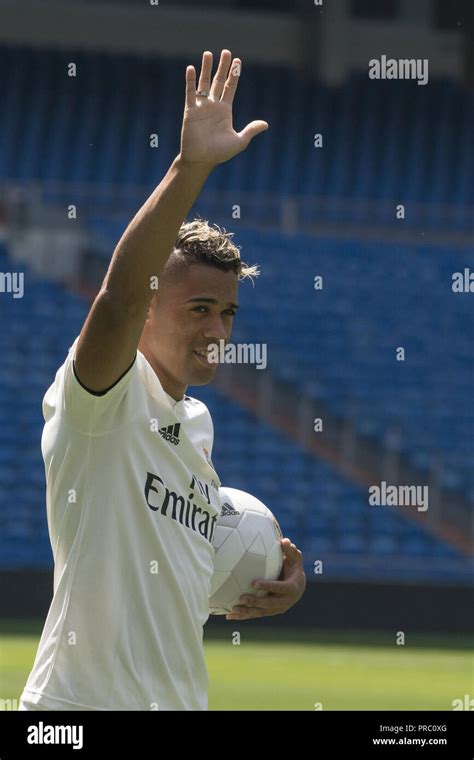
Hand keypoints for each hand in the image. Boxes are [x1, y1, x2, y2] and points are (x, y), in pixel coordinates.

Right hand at [179, 49, 268, 168]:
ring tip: (208, 54)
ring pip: (204, 83)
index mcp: (225, 110)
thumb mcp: (239, 141)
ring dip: (206, 69)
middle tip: (226, 52)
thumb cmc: (219, 153)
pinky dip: (190, 81)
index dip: (234, 74)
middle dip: (222, 67)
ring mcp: (201, 107)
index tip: (237, 61)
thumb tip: (265, 124)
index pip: (230, 87)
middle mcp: (213, 106)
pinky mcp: (190, 110)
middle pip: (218, 81)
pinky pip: (190, 93)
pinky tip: (192, 69)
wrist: (201, 160)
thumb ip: (251, 130)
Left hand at [226, 538, 305, 620]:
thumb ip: (290, 551)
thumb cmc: (294, 569)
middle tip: (242, 598)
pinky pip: (256, 615)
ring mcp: (277, 609)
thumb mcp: (295, 559)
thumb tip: (285, 541)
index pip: (279, 588)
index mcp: (292, 588)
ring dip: (247, 612)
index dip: (267, 586)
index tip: (254, 584)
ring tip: (233, 609)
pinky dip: (243, 616)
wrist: (298, 587)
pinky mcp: (269, 612)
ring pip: (261, 612)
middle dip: (255, 602)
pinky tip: (230, 616)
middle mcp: (285, 601)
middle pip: (269, 604)